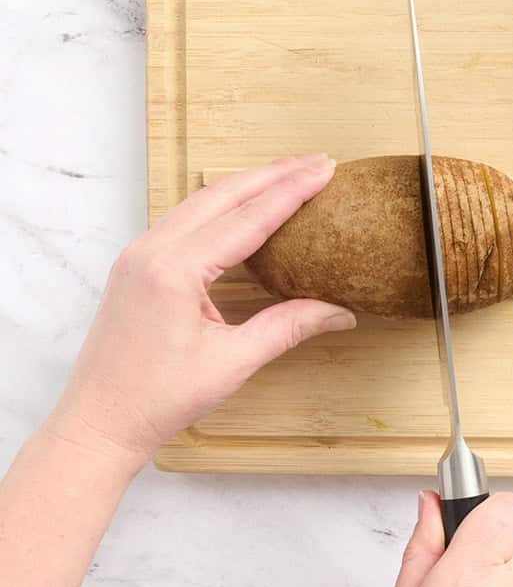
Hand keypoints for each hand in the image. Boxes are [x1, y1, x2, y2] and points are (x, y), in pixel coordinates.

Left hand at [46, 153, 356, 467]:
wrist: (97, 425)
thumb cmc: (156, 400)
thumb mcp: (232, 362)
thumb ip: (288, 327)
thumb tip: (340, 311)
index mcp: (174, 271)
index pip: (247, 219)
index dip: (291, 191)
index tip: (324, 171)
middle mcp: (151, 252)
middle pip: (222, 195)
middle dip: (273, 175)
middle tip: (317, 161)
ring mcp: (138, 255)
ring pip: (201, 201)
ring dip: (248, 184)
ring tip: (290, 173)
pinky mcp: (136, 265)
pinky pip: (185, 218)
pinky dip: (222, 204)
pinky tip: (245, 203)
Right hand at [395, 492, 512, 586]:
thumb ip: (424, 543)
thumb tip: (431, 502)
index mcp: (473, 572)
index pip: (507, 504)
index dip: (483, 507)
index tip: (462, 517)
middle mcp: (512, 582)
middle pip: (511, 530)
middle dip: (485, 543)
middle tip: (456, 571)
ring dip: (498, 568)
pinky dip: (508, 585)